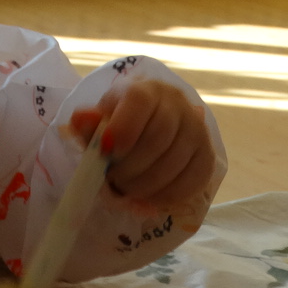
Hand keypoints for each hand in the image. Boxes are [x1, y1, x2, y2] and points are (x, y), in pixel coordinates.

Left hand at [69, 80, 214, 213]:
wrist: (153, 124)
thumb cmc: (121, 123)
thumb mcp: (102, 120)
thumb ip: (90, 124)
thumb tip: (80, 119)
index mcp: (147, 90)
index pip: (140, 102)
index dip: (122, 129)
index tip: (105, 151)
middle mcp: (179, 105)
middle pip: (158, 137)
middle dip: (130, 166)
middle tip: (113, 179)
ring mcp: (198, 130)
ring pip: (174, 163)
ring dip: (144, 185)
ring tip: (127, 188)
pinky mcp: (207, 156)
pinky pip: (191, 182)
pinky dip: (165, 196)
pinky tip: (148, 197)